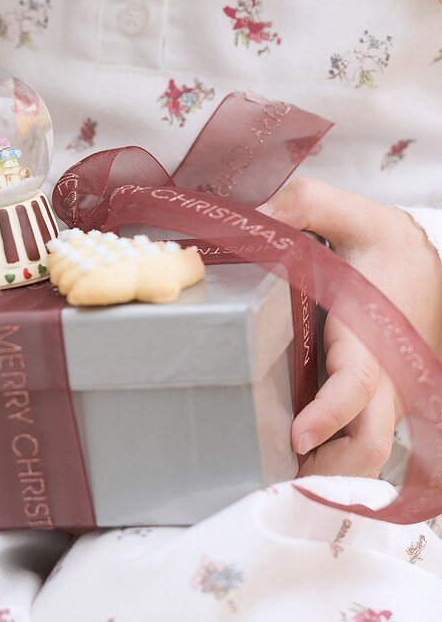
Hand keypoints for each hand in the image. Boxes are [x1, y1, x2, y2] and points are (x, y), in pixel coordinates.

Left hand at [256, 177, 441, 477]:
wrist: (427, 264)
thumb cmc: (386, 245)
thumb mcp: (350, 212)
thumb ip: (306, 203)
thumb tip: (256, 216)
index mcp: (370, 335)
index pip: (358, 387)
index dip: (331, 415)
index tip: (298, 434)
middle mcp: (383, 377)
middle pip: (369, 446)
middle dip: (329, 471)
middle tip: (273, 477)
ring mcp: (384, 395)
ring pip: (367, 453)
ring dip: (330, 471)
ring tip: (273, 474)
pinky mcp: (379, 401)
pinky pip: (363, 440)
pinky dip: (335, 457)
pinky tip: (294, 457)